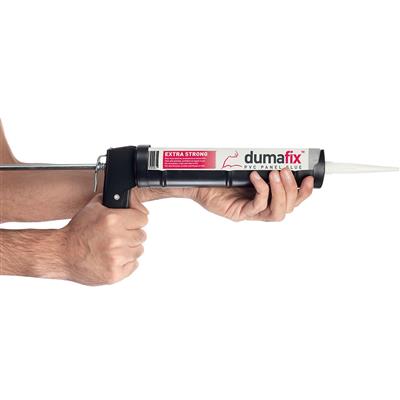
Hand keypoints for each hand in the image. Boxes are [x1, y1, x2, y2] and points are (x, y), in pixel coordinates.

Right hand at [61, 194, 147, 284]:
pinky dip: (125, 263)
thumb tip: (134, 201)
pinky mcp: (115, 273)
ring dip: (129, 249)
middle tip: (118, 236)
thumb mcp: (93, 207)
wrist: (61, 253)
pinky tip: (112, 258)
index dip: (135, 220)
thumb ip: (114, 200)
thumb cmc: (77, 231)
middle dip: (131, 235)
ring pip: (139, 250)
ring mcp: (116, 257)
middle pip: (142, 235)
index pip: (143, 218)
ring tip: (113, 248)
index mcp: (112, 220)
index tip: (130, 223)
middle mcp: (116, 238)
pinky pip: (133, 265)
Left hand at [192, 168, 313, 221]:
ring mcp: (250, 212)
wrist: (198, 182)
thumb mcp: (247, 166)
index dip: (304, 192)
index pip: (292, 200)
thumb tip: (279, 154)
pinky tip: (256, 178)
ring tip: (274, 174)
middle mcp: (261, 207)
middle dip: (291, 188)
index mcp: (267, 198)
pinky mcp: (239, 214)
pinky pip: (257, 207)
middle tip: (284, 171)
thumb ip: (263, 164)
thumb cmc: (220, 174)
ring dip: (280, 192)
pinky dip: (261, 191)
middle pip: (288, 207)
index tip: (310, 177)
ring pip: (277, 212)